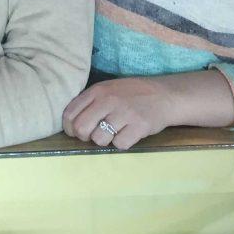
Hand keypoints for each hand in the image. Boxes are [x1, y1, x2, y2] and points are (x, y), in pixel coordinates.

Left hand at [62, 77, 178, 150]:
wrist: (164, 95)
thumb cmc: (132, 94)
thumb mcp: (108, 89)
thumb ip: (90, 101)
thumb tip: (71, 122)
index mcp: (98, 90)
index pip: (70, 113)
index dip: (69, 128)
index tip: (75, 132)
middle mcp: (108, 100)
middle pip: (81, 128)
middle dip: (84, 137)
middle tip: (94, 135)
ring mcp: (124, 113)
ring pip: (99, 139)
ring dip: (106, 140)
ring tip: (115, 132)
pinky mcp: (138, 126)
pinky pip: (119, 144)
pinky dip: (123, 142)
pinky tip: (129, 133)